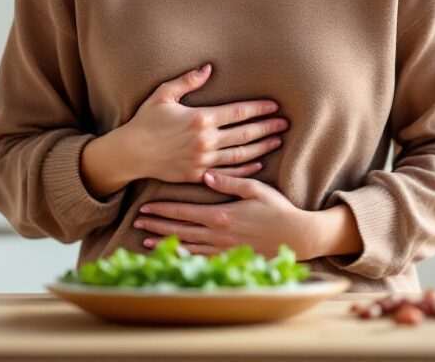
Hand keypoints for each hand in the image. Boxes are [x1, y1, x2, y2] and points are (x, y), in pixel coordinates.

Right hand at [114, 64, 288, 183]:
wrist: (130, 153)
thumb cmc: (145, 121)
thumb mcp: (163, 95)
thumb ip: (187, 81)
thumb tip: (208, 68)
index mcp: (200, 118)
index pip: (238, 112)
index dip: (259, 108)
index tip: (274, 106)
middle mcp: (205, 140)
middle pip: (245, 133)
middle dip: (267, 127)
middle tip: (285, 123)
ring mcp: (203, 160)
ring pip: (241, 154)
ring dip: (262, 147)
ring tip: (277, 140)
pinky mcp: (198, 175)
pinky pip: (228, 172)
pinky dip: (245, 168)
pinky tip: (258, 163)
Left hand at [132, 170, 317, 258]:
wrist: (298, 237)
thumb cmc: (278, 210)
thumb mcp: (256, 189)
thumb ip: (229, 182)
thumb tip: (205, 174)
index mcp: (221, 215)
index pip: (184, 212)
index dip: (162, 210)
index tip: (145, 207)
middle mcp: (217, 235)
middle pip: (179, 230)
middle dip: (156, 225)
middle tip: (136, 222)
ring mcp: (223, 250)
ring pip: (187, 247)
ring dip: (165, 243)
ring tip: (146, 240)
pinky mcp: (231, 259)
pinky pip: (202, 259)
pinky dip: (184, 257)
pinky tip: (173, 256)